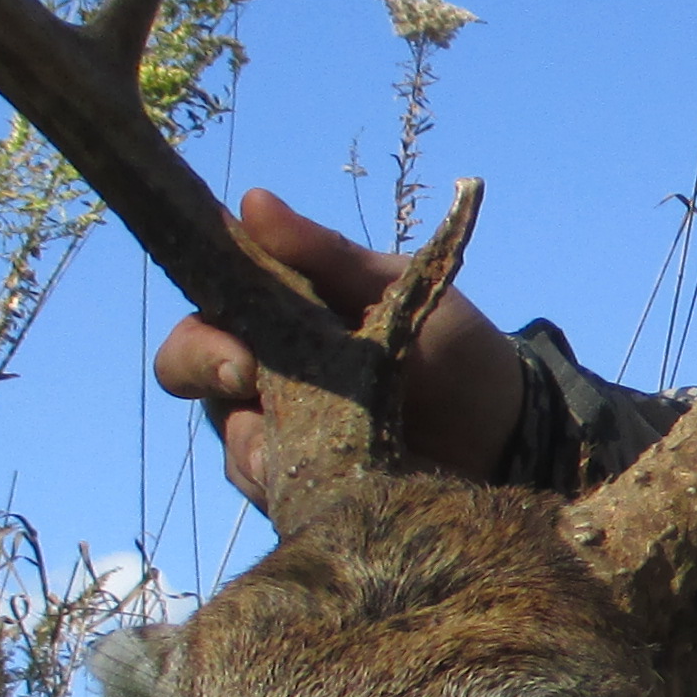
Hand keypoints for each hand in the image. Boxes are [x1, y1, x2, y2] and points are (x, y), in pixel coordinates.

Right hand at [153, 187, 526, 507]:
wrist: (508, 431)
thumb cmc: (452, 348)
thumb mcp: (398, 291)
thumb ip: (326, 254)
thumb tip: (252, 201)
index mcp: (276, 318)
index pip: (203, 314)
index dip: (200, 333)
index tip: (238, 351)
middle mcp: (261, 376)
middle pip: (188, 374)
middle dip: (208, 376)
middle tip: (254, 384)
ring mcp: (277, 437)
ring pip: (231, 443)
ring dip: (262, 444)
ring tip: (324, 446)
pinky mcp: (304, 491)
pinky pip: (271, 495)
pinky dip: (295, 488)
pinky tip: (339, 484)